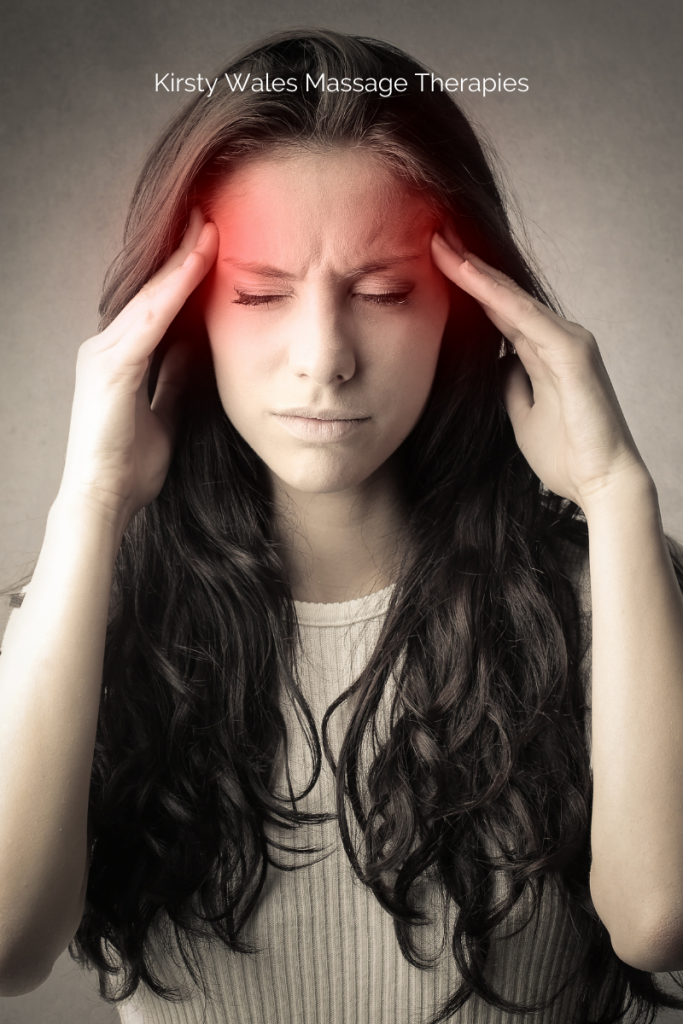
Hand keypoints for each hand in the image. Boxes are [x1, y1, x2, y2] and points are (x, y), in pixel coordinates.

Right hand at [59, 208, 218, 529]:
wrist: (105, 499)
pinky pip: (150, 319)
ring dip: (181, 260)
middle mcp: (108, 346)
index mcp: (122, 357)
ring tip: (208, 225)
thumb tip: (196, 352)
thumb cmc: (130, 464)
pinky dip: (174, 289)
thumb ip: (175, 379)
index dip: (184, 274)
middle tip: (210, 215)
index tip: (212, 243)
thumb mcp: (165, 412)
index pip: (159, 305)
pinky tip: (196, 264)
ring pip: (151, 295)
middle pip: (152, 290)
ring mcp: (105, 353)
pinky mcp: (112, 367)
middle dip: (182, 253)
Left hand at [431, 229, 649, 509]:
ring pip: (513, 299)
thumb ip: (509, 384)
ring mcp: (568, 342)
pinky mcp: (573, 354)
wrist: (601, 484)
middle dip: (467, 266)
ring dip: (476, 272)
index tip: (431, 264)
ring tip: (442, 245)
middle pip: (504, 296)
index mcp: (545, 352)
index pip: (499, 311)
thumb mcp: (521, 414)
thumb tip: (492, 364)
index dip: (467, 287)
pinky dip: (498, 296)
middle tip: (432, 235)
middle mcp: (558, 338)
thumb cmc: (567, 454)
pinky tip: (470, 277)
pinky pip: (528, 319)